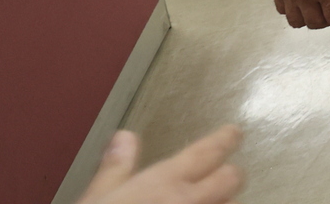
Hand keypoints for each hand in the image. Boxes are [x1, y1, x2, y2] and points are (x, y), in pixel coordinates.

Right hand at [79, 126, 244, 203]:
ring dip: (224, 203)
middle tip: (222, 174)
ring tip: (209, 202)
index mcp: (164, 183)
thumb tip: (124, 138)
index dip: (225, 139)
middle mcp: (190, 202)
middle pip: (232, 178)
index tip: (234, 133)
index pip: (207, 151)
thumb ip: (115, 169)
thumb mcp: (96, 201)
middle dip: (229, 174)